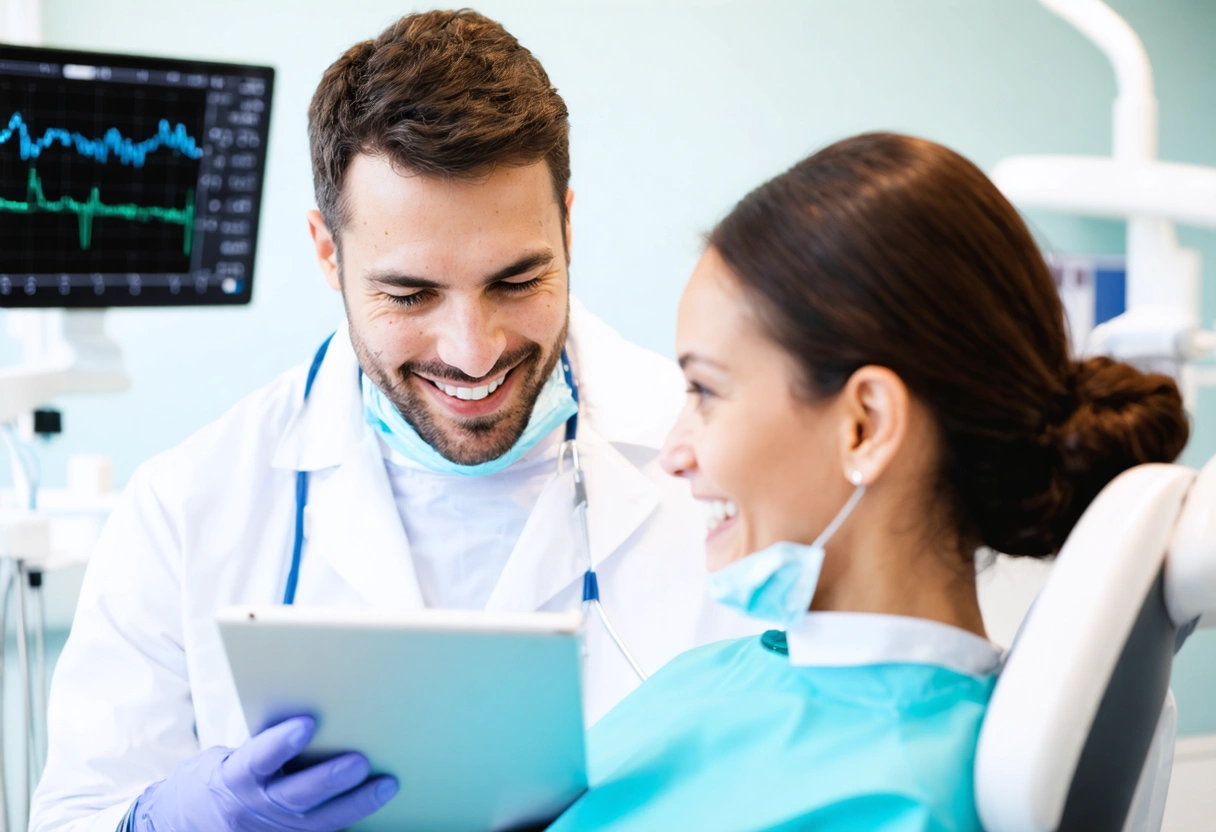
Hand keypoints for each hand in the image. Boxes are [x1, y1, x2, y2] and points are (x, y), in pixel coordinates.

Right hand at [130, 716, 397, 831]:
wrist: (176, 826)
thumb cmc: (209, 783)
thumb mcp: (224, 761)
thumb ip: (262, 750)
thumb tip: (315, 724)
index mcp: (234, 778)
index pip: (259, 758)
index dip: (282, 743)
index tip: (307, 724)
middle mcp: (251, 810)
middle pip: (298, 796)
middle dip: (332, 779)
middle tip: (362, 761)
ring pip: (317, 823)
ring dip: (355, 805)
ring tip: (386, 786)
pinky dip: (346, 826)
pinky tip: (374, 812)